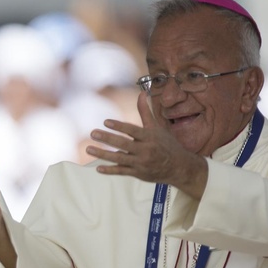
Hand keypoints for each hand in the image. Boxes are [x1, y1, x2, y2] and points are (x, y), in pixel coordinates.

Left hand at [85, 92, 206, 198]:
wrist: (179, 167)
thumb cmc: (167, 144)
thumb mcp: (157, 127)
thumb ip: (145, 112)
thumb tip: (141, 93)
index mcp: (149, 137)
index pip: (132, 130)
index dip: (119, 126)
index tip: (106, 122)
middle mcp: (145, 150)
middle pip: (123, 144)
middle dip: (107, 138)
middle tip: (93, 133)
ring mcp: (141, 163)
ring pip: (119, 159)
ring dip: (103, 154)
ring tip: (89, 149)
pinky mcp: (138, 173)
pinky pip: (122, 172)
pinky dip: (110, 170)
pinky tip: (98, 168)